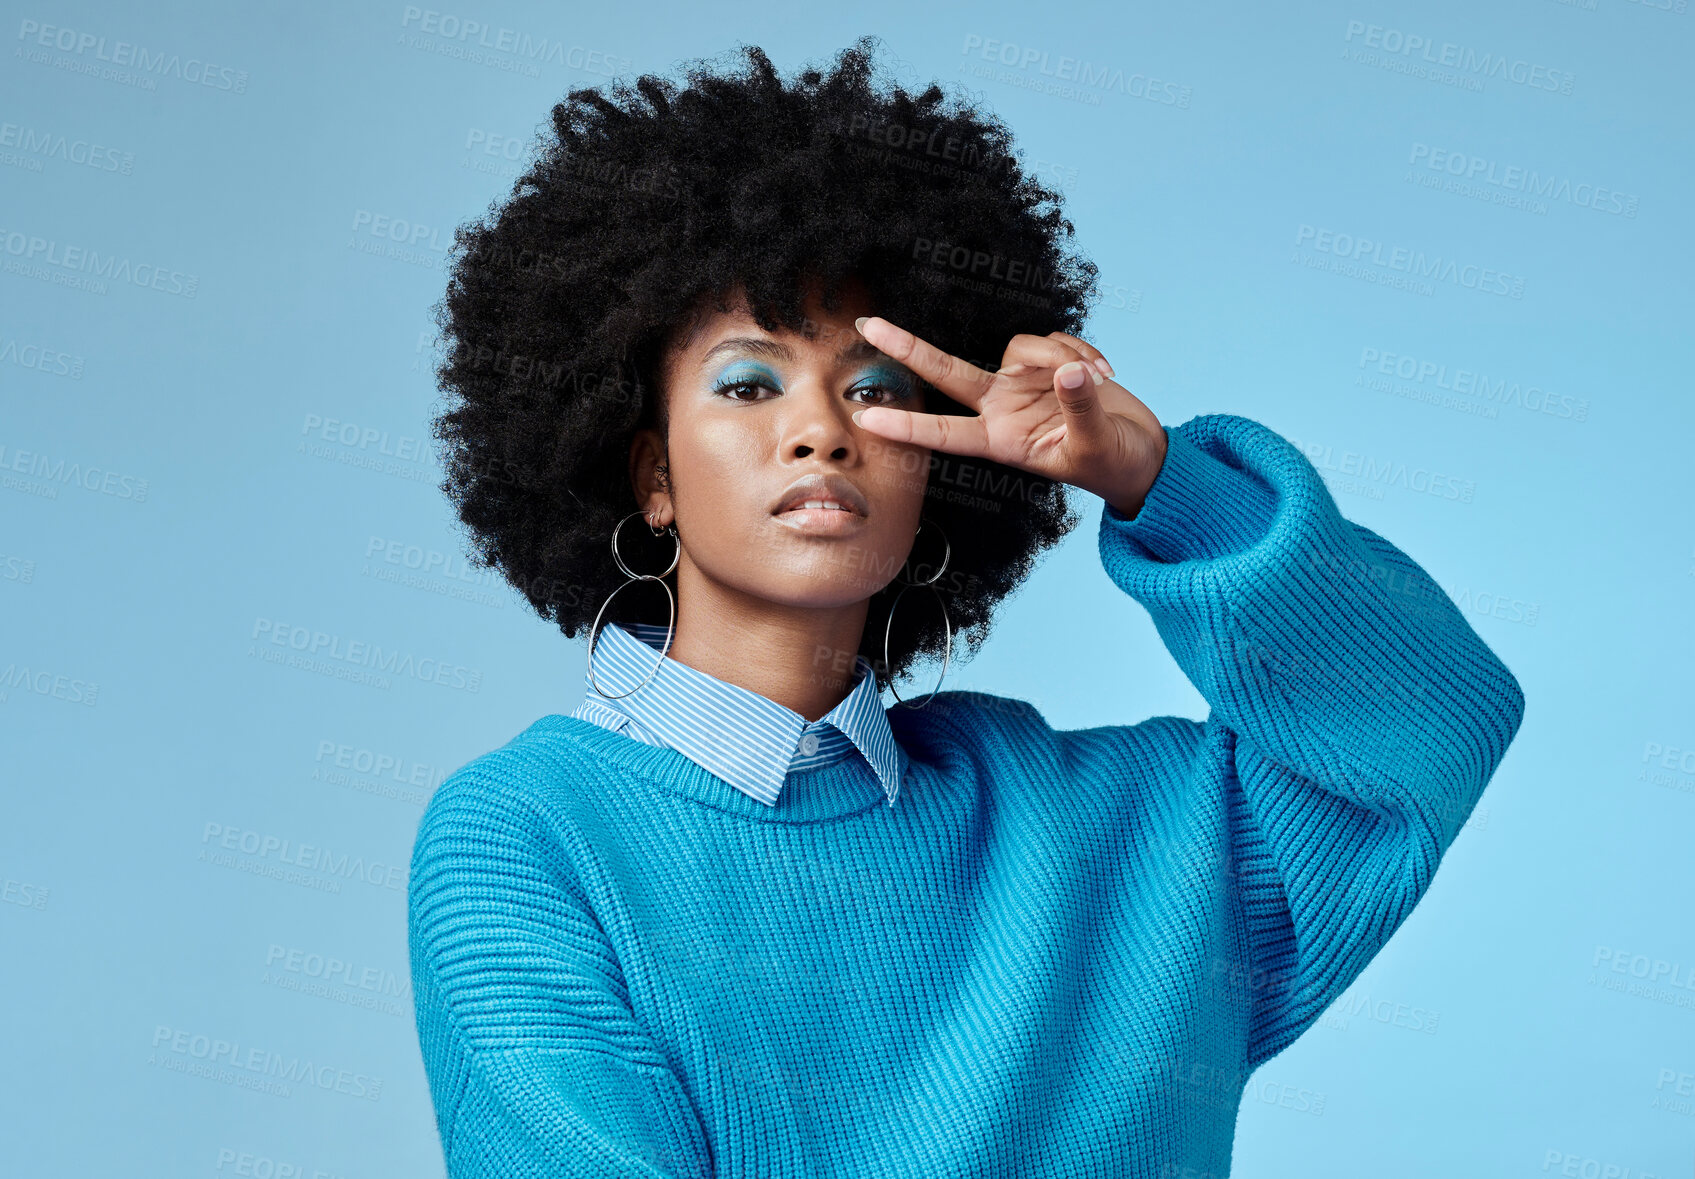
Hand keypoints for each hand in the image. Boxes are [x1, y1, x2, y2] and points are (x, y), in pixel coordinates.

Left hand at [851, 317, 1166, 518]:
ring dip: (1062, 355)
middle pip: (946, 372)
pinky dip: (1082, 351)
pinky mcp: (1048, 363)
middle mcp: (1003, 407)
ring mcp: (1023, 382)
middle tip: (866, 325)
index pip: (944, 432)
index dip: (906, 426)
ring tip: (1101, 379)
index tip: (865, 420)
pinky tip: (1105, 373)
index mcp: (1001, 440)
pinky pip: (1054, 339)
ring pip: (1021, 345)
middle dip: (908, 348)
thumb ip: (1080, 407)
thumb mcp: (1095, 444)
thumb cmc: (1112, 464)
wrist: (1140, 454)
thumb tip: (1068, 372)